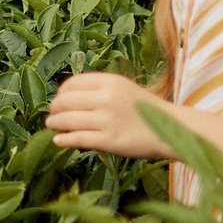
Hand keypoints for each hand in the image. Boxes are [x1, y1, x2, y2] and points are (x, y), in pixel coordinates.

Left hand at [45, 71, 170, 158]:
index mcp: (110, 81)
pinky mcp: (109, 140)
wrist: (171, 129)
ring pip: (68, 120)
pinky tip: (58, 140)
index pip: (73, 83)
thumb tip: (68, 98)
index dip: (61, 93)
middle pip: (66, 101)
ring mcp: (107, 120)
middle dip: (54, 109)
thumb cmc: (146, 110)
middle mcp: (107, 98)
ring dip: (55, 123)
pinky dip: (64, 139)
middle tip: (51, 114)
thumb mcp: (124, 90)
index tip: (58, 100)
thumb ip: (99, 90)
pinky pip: (78, 139)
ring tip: (51, 125)